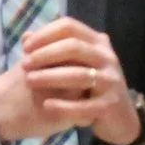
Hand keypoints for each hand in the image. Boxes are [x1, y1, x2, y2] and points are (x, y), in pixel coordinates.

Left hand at [0, 17, 140, 144]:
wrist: (120, 117)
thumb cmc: (93, 87)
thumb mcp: (76, 64)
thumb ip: (54, 49)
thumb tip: (26, 36)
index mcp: (98, 43)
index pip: (70, 27)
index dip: (45, 34)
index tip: (25, 46)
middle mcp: (107, 58)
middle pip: (73, 47)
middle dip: (45, 54)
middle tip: (24, 64)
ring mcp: (110, 82)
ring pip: (78, 75)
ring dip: (50, 77)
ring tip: (29, 81)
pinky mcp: (109, 106)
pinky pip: (83, 105)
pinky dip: (63, 106)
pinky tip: (46, 105)